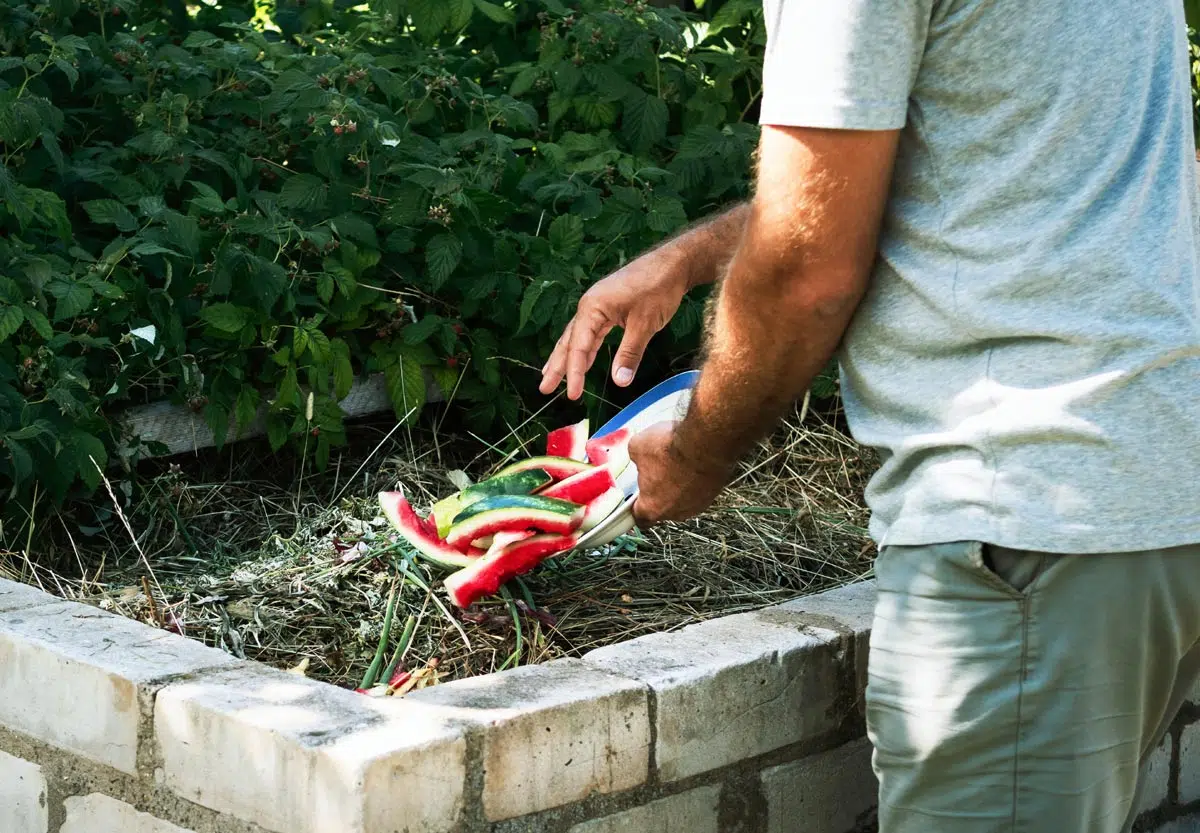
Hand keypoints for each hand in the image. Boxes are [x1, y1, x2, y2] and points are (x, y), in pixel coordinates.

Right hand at [539, 248, 689, 399]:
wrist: (674, 263)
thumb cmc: (658, 288)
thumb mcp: (645, 324)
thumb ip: (630, 353)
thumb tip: (620, 382)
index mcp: (593, 307)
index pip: (578, 346)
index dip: (575, 373)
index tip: (574, 396)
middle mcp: (590, 305)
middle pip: (569, 341)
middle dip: (557, 366)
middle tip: (544, 389)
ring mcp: (599, 306)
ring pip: (578, 337)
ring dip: (567, 358)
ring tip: (552, 376)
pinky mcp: (609, 307)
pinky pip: (592, 332)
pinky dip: (585, 348)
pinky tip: (582, 362)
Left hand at [629, 421, 731, 527]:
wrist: (704, 443)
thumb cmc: (670, 449)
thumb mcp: (637, 447)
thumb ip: (635, 459)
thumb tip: (639, 456)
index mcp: (652, 508)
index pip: (639, 518)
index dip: (636, 507)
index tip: (634, 499)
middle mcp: (676, 512)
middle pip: (663, 507)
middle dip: (659, 491)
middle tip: (658, 471)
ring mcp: (697, 504)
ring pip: (683, 498)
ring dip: (679, 485)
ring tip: (678, 463)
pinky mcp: (713, 493)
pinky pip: (699, 489)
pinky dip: (696, 478)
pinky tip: (693, 462)